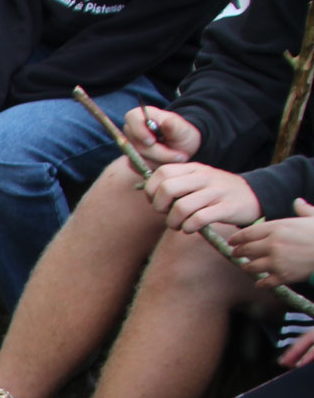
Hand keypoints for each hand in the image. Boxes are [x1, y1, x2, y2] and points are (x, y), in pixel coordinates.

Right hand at [125, 104, 201, 166]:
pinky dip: (153, 167)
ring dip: (158, 161)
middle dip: (157, 152)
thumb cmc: (181, 134)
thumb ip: (173, 126)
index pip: (132, 118)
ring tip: (175, 158)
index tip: (152, 142)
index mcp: (142, 115)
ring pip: (138, 157)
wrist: (181, 149)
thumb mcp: (183, 130)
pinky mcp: (132, 159)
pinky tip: (165, 163)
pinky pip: (137, 166)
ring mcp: (131, 145)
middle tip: (178, 156)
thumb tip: (166, 121)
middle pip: (136, 143)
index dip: (140, 131)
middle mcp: (132, 129)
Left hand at [145, 162, 260, 232]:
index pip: (161, 173)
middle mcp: (204, 177)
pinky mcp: (226, 207)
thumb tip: (143, 188)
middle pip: (167, 189)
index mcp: (193, 168)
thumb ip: (174, 182)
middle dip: (159, 206)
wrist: (255, 195)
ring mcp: (216, 192)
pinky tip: (191, 229)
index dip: (151, 190)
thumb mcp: (196, 180)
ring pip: (181, 207)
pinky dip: (189, 228)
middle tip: (166, 214)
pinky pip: (198, 219)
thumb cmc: (216, 192)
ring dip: (173, 222)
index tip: (156, 202)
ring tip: (178, 225)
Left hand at [230, 197, 313, 296]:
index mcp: (277, 227)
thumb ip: (302, 210)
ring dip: (247, 267)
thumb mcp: (313, 217)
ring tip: (247, 266)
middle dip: (238, 252)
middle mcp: (272, 244)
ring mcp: (277, 261)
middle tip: (236, 254)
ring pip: (251, 267)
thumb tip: (298, 202)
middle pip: (245, 250)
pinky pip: (265, 282)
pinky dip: (261, 283)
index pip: (247, 233)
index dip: (237, 239)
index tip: (232, 241)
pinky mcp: (283, 276)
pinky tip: (260, 282)